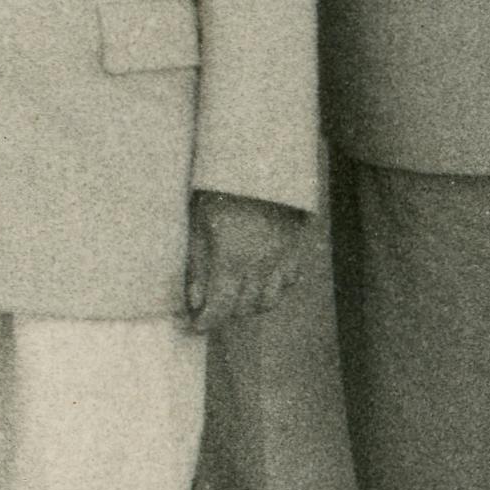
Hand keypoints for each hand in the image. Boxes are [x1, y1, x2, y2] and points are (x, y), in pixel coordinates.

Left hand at [183, 189, 314, 339]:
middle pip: (245, 307)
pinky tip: (260, 281)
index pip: (221, 307)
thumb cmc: (220, 191)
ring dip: (251, 305)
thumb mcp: (198, 225)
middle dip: (226, 314)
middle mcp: (261, 265)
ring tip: (235, 297)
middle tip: (211, 308)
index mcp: (232, 260)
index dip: (207, 321)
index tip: (196, 326)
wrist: (259, 163)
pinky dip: (275, 288)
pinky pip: (289, 280)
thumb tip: (195, 300)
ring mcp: (282, 257)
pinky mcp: (295, 247)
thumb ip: (197, 265)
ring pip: (270, 299)